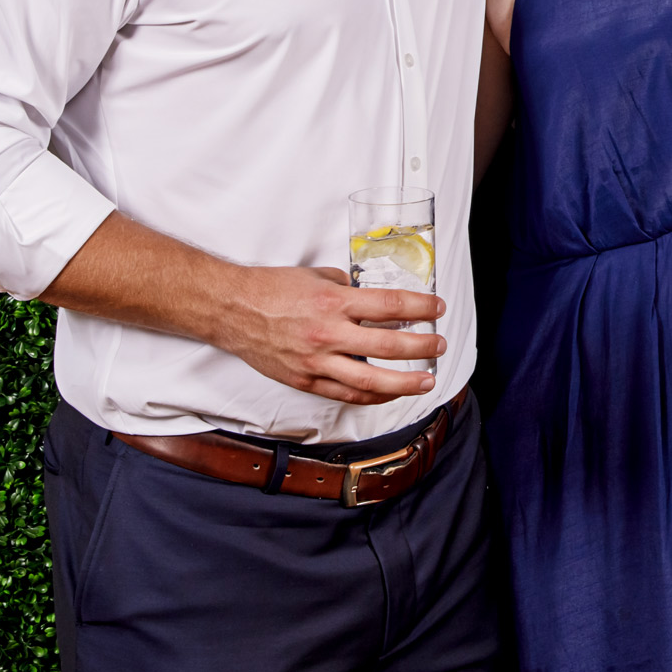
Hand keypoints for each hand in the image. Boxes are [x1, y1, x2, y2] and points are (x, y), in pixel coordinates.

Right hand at [215, 265, 445, 405]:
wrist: (231, 309)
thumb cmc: (271, 289)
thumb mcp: (316, 276)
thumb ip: (346, 288)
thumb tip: (370, 298)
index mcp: (333, 301)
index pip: (390, 306)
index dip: (420, 308)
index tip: (437, 308)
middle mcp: (328, 334)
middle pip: (388, 347)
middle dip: (422, 347)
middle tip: (440, 345)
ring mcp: (316, 362)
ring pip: (371, 381)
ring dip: (405, 382)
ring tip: (427, 380)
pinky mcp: (305, 380)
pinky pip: (346, 393)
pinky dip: (373, 395)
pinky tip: (391, 393)